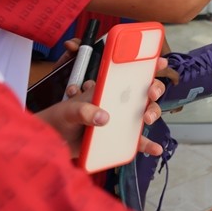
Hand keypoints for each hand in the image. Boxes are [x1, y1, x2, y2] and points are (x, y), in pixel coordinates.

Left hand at [48, 59, 169, 158]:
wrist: (51, 143)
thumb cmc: (58, 120)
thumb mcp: (68, 110)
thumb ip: (84, 111)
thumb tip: (104, 118)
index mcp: (106, 90)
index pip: (128, 74)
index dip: (147, 66)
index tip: (160, 61)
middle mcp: (117, 103)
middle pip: (143, 93)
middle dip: (154, 90)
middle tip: (151, 94)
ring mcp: (119, 121)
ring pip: (144, 114)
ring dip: (152, 113)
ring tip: (147, 119)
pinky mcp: (118, 139)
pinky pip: (136, 141)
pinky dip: (147, 145)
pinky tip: (155, 149)